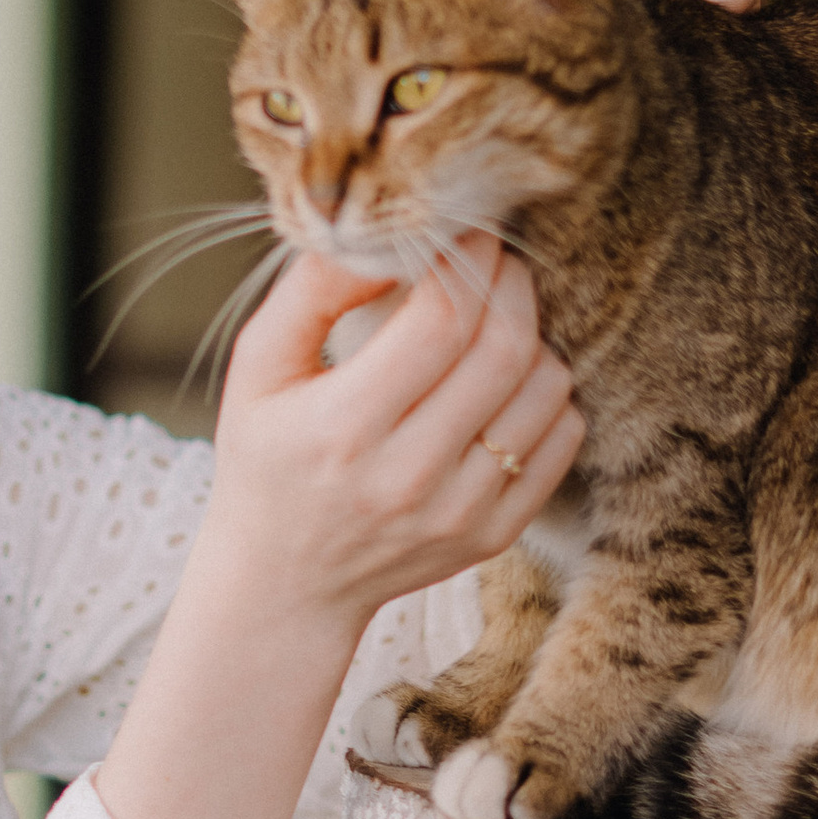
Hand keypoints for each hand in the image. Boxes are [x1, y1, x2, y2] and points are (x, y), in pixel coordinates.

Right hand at [204, 236, 580, 634]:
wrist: (285, 584)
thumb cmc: (267, 458)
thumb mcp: (257, 368)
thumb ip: (312, 290)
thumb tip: (385, 241)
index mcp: (342, 428)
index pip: (441, 320)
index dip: (466, 259)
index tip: (463, 234)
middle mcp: (407, 477)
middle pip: (503, 347)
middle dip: (510, 283)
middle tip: (492, 262)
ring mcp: (459, 512)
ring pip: (545, 389)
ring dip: (532, 335)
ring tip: (495, 321)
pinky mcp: (494, 534)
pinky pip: (561, 439)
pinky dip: (548, 393)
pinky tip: (507, 382)